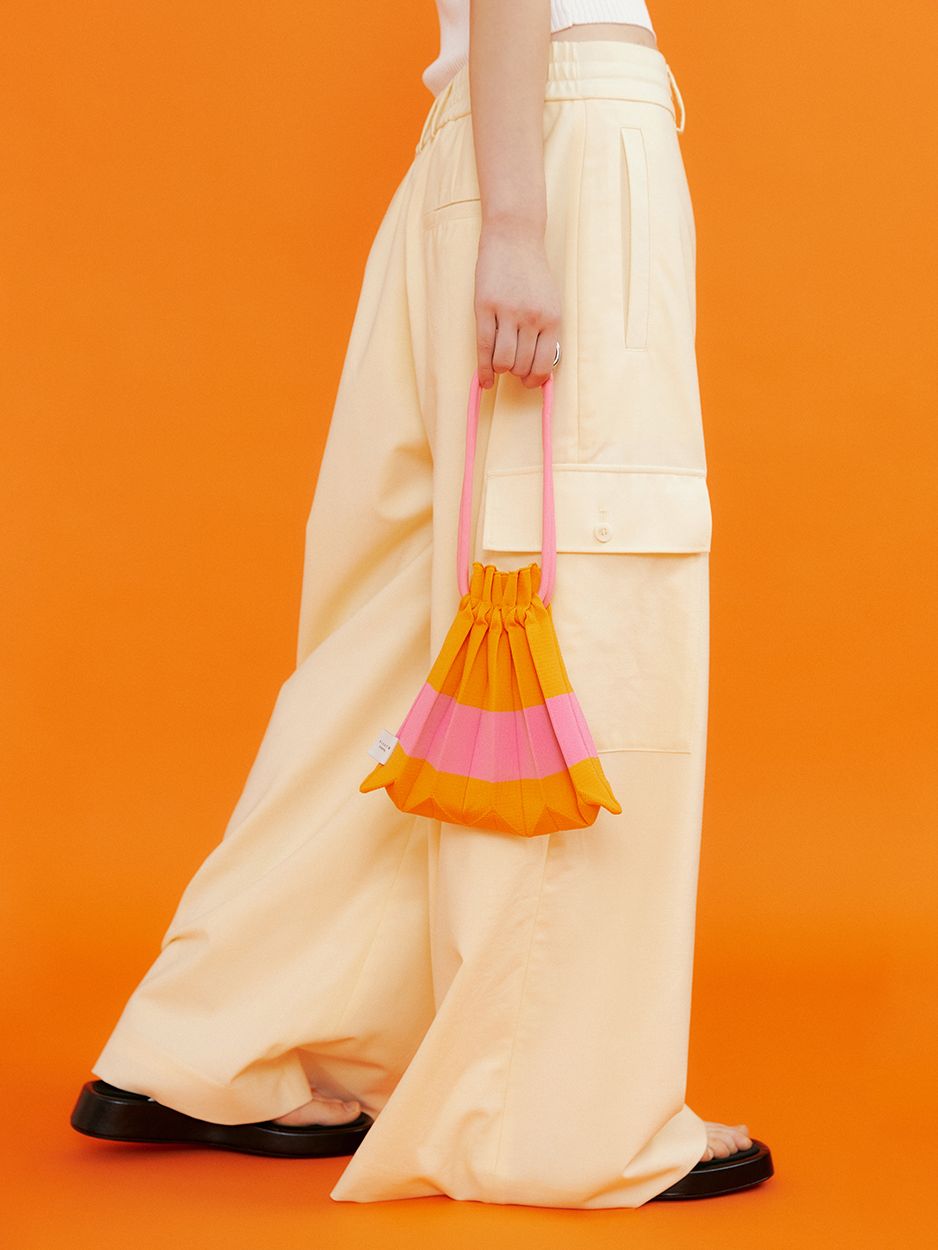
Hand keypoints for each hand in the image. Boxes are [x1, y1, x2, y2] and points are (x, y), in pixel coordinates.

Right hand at [473, 219, 561, 388]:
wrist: (514, 237)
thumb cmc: (532, 273)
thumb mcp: (550, 302)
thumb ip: (547, 333)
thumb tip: (540, 370)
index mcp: (552, 319)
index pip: (543, 365)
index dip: (535, 380)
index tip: (529, 382)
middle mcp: (532, 318)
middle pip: (521, 366)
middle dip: (516, 374)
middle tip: (511, 369)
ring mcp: (507, 312)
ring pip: (502, 361)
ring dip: (500, 370)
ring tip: (498, 364)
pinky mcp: (484, 307)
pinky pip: (483, 348)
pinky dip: (483, 370)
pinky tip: (484, 380)